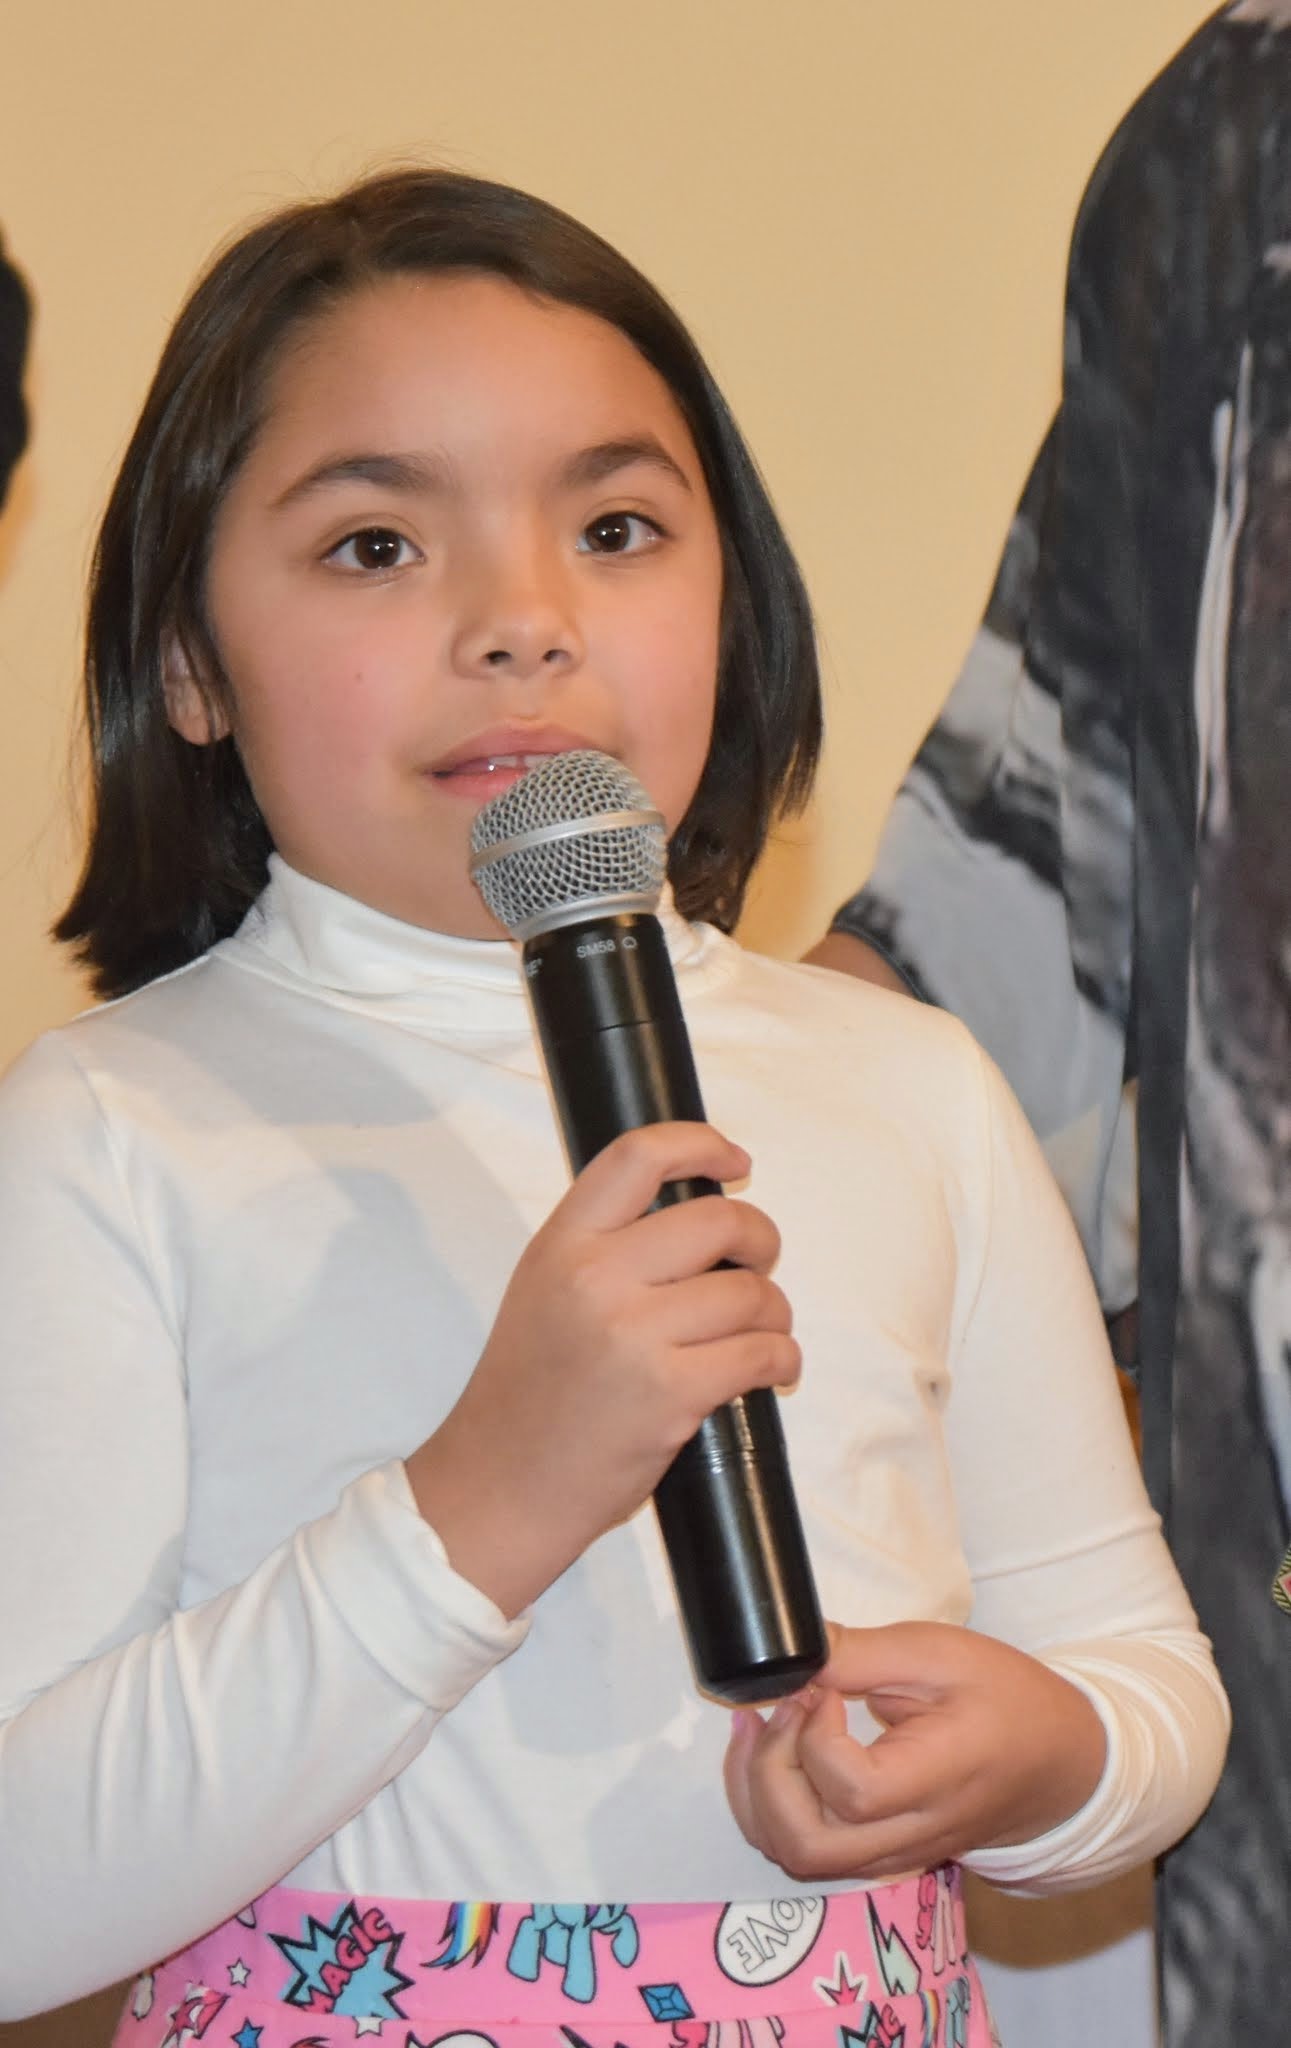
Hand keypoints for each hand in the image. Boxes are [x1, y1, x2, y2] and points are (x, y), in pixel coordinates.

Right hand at [406, 1122, 799, 1615]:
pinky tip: (771, 1370)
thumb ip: (603, 1245)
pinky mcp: (670, 1394)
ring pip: (752, 1293)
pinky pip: (762, 1352)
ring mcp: (634, 1335)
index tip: (735, 1162)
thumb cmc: (530, 1391)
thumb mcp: (543, 1289)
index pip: (638, 1156)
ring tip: (760, 1332)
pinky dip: (782, 1359)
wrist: (499, 1486)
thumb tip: (700, 1212)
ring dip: (774, 1313)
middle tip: (757, 1265)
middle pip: (719, 1221)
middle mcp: (596, 1277)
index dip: (701, 1144)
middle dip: (760, 1240)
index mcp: (562, 1242)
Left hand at [723, 1621, 1105, 1881]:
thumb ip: (862, 1653)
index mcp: (938, 1781)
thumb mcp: (942, 1654)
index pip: (853, 1792)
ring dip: (757, 1795)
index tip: (821, 1688)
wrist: (1059, 1762)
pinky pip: (809, 1852)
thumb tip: (793, 1649)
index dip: (815, 1738)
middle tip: (780, 1708)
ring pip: (798, 1858)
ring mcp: (893, 1854)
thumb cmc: (1008, 1700)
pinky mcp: (880, 1854)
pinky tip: (771, 1754)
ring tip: (758, 1727)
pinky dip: (772, 1810)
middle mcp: (911, 1834)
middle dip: (768, 1774)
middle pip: (808, 1845)